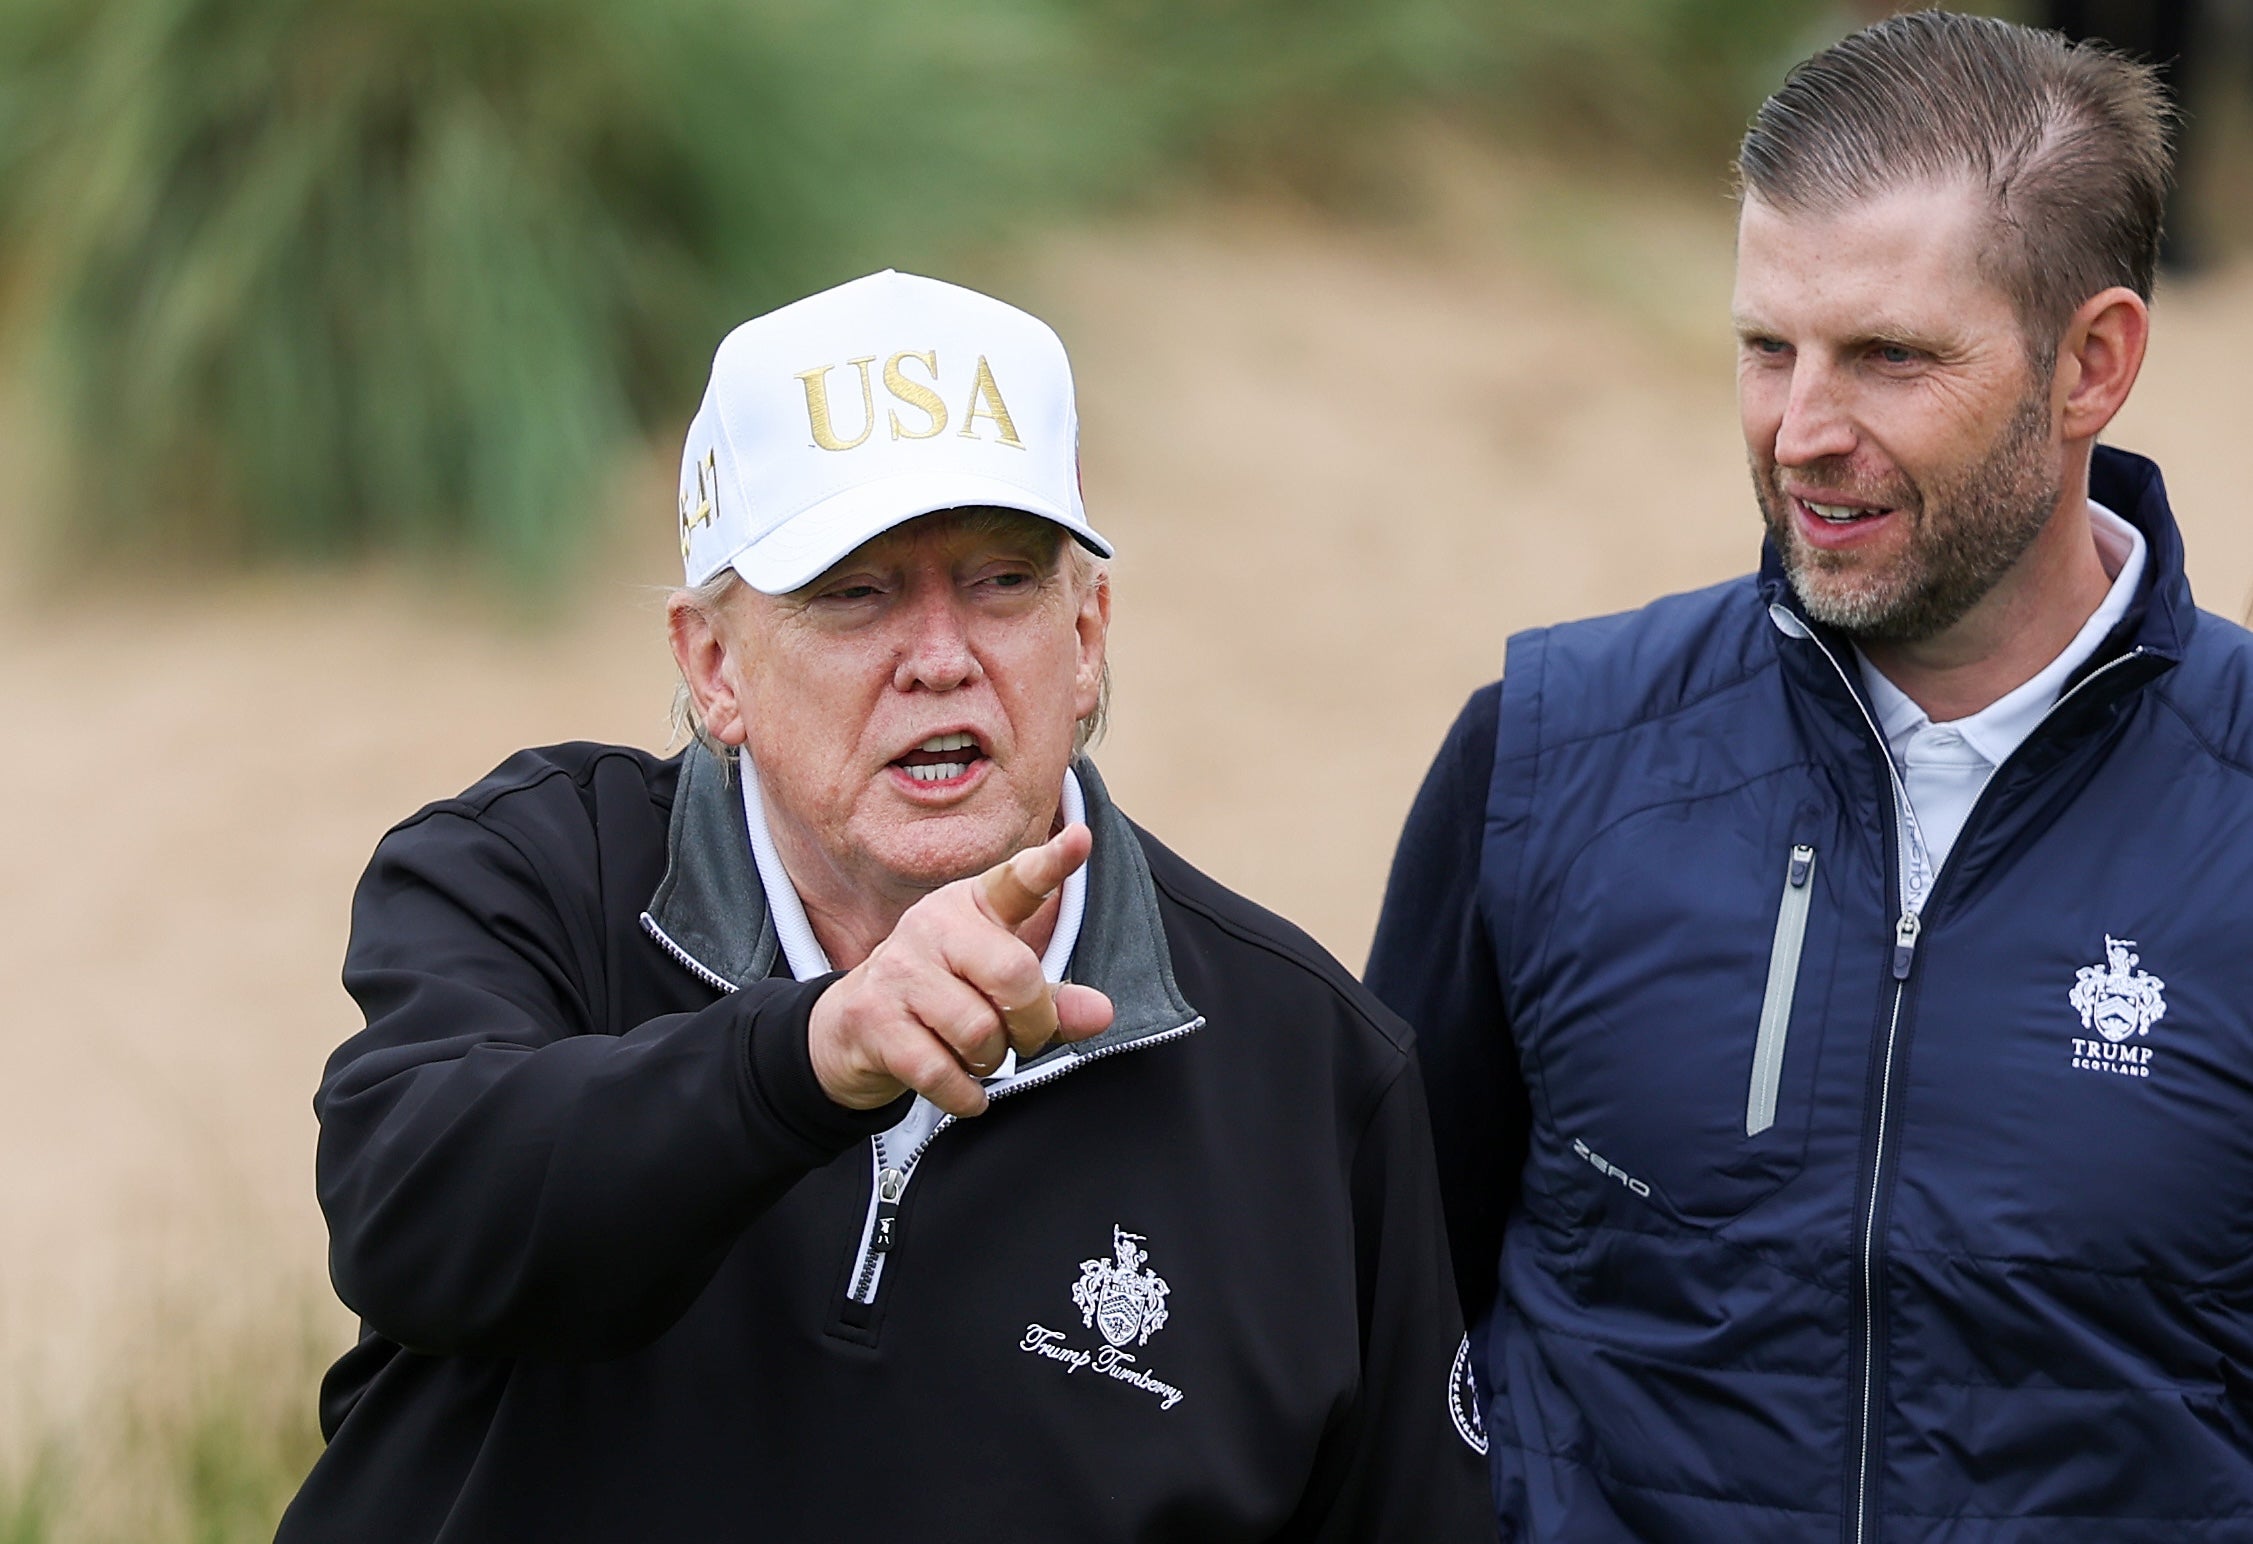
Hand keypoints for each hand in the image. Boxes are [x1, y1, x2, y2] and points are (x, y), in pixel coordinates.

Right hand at [806, 824, 1115, 1117]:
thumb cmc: (942, 1000)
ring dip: (992, 1061)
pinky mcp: (874, 1020)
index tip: (1082, 839)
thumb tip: (1102, 1013)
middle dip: (1033, 1023)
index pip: (1017, 880)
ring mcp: (898, 971)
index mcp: (970, 906)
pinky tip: (965, 1090)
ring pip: (979, 1031)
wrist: (849, 1029)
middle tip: (1023, 1037)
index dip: (1052, 863)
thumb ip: (1053, 1000)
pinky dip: (965, 1094)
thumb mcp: (998, 989)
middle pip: (1014, 975)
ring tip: (979, 1056)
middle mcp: (932, 926)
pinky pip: (941, 1071)